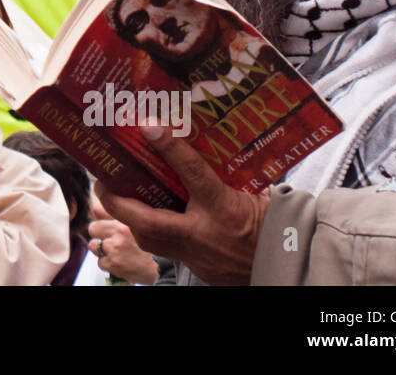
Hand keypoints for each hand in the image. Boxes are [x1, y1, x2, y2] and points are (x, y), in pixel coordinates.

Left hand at [87, 198, 159, 283]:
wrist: (164, 268)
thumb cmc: (154, 245)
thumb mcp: (143, 222)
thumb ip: (127, 213)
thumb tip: (107, 206)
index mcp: (127, 218)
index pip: (98, 209)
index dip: (101, 215)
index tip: (105, 220)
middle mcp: (119, 231)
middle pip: (93, 228)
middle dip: (100, 234)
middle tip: (110, 238)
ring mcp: (115, 248)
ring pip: (94, 245)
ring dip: (102, 249)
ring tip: (116, 251)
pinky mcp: (113, 264)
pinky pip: (100, 262)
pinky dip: (107, 264)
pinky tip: (119, 262)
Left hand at [95, 125, 267, 285]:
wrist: (292, 267)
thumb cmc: (277, 225)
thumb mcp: (256, 192)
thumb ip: (228, 172)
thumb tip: (196, 141)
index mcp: (226, 208)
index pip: (193, 172)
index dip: (169, 147)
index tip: (148, 124)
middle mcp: (206, 234)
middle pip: (148, 220)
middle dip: (118, 202)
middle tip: (103, 181)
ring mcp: (198, 256)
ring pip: (149, 241)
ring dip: (131, 219)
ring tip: (120, 198)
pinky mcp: (197, 270)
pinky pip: (165, 253)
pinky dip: (153, 234)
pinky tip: (150, 218)